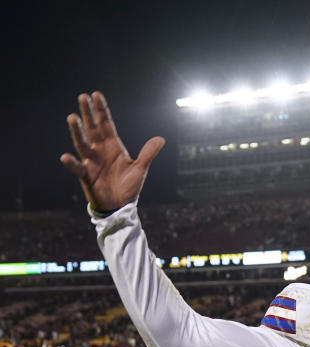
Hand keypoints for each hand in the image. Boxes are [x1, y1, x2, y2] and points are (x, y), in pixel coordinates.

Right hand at [60, 92, 164, 211]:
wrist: (120, 206)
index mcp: (113, 146)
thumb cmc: (128, 186)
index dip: (101, 110)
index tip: (96, 94)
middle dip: (87, 113)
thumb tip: (161, 138)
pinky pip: (77, 168)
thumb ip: (148, 153)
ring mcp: (91, 162)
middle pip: (92, 128)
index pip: (105, 124)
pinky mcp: (86, 175)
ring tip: (72, 117)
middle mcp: (99, 150)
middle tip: (82, 96)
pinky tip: (66, 156)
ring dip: (77, 131)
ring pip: (82, 143)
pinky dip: (72, 163)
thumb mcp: (140, 168)